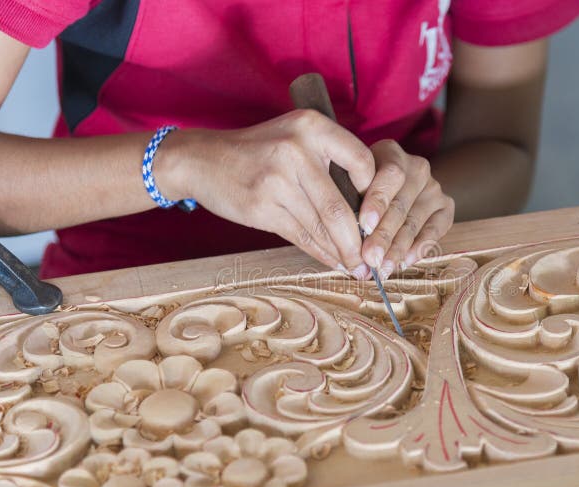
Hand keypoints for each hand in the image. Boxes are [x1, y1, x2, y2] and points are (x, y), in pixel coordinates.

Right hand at [161, 109, 375, 277]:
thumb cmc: (260, 152)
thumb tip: (367, 211)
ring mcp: (276, 180)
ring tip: (355, 267)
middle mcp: (296, 150)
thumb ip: (330, 161)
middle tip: (370, 259)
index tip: (375, 216)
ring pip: (320, 226)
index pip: (362, 162)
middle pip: (339, 207)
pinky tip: (332, 261)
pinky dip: (320, 253)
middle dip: (358, 241)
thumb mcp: (296, 137)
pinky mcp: (261, 207)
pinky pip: (300, 236)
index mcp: (312, 127)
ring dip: (341, 252)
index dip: (373, 194)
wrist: (203, 160)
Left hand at [358, 140, 454, 278]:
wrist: (395, 186)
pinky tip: (406, 262)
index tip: (364, 225)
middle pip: (400, 204)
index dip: (377, 201)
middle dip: (384, 235)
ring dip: (398, 248)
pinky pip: (436, 229)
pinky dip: (420, 247)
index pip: (389, 175)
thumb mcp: (351, 183)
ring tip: (383, 268)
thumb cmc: (361, 186)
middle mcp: (416, 167)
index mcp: (390, 153)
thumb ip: (349, 199)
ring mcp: (433, 187)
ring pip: (414, 221)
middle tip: (370, 258)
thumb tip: (342, 237)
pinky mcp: (446, 205)